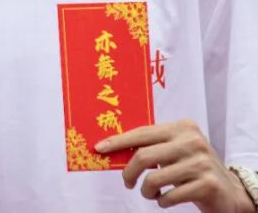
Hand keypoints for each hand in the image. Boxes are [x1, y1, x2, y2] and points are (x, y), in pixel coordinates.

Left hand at [95, 119, 253, 211]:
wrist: (228, 190)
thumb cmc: (191, 168)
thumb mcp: (174, 151)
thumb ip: (151, 147)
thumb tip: (112, 149)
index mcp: (182, 127)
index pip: (142, 133)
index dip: (118, 142)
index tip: (99, 149)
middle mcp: (193, 141)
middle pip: (143, 156)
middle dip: (129, 173)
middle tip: (128, 183)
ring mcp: (202, 163)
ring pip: (154, 179)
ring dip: (146, 191)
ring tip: (151, 193)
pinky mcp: (208, 184)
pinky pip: (169, 196)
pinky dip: (162, 201)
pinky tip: (166, 200)